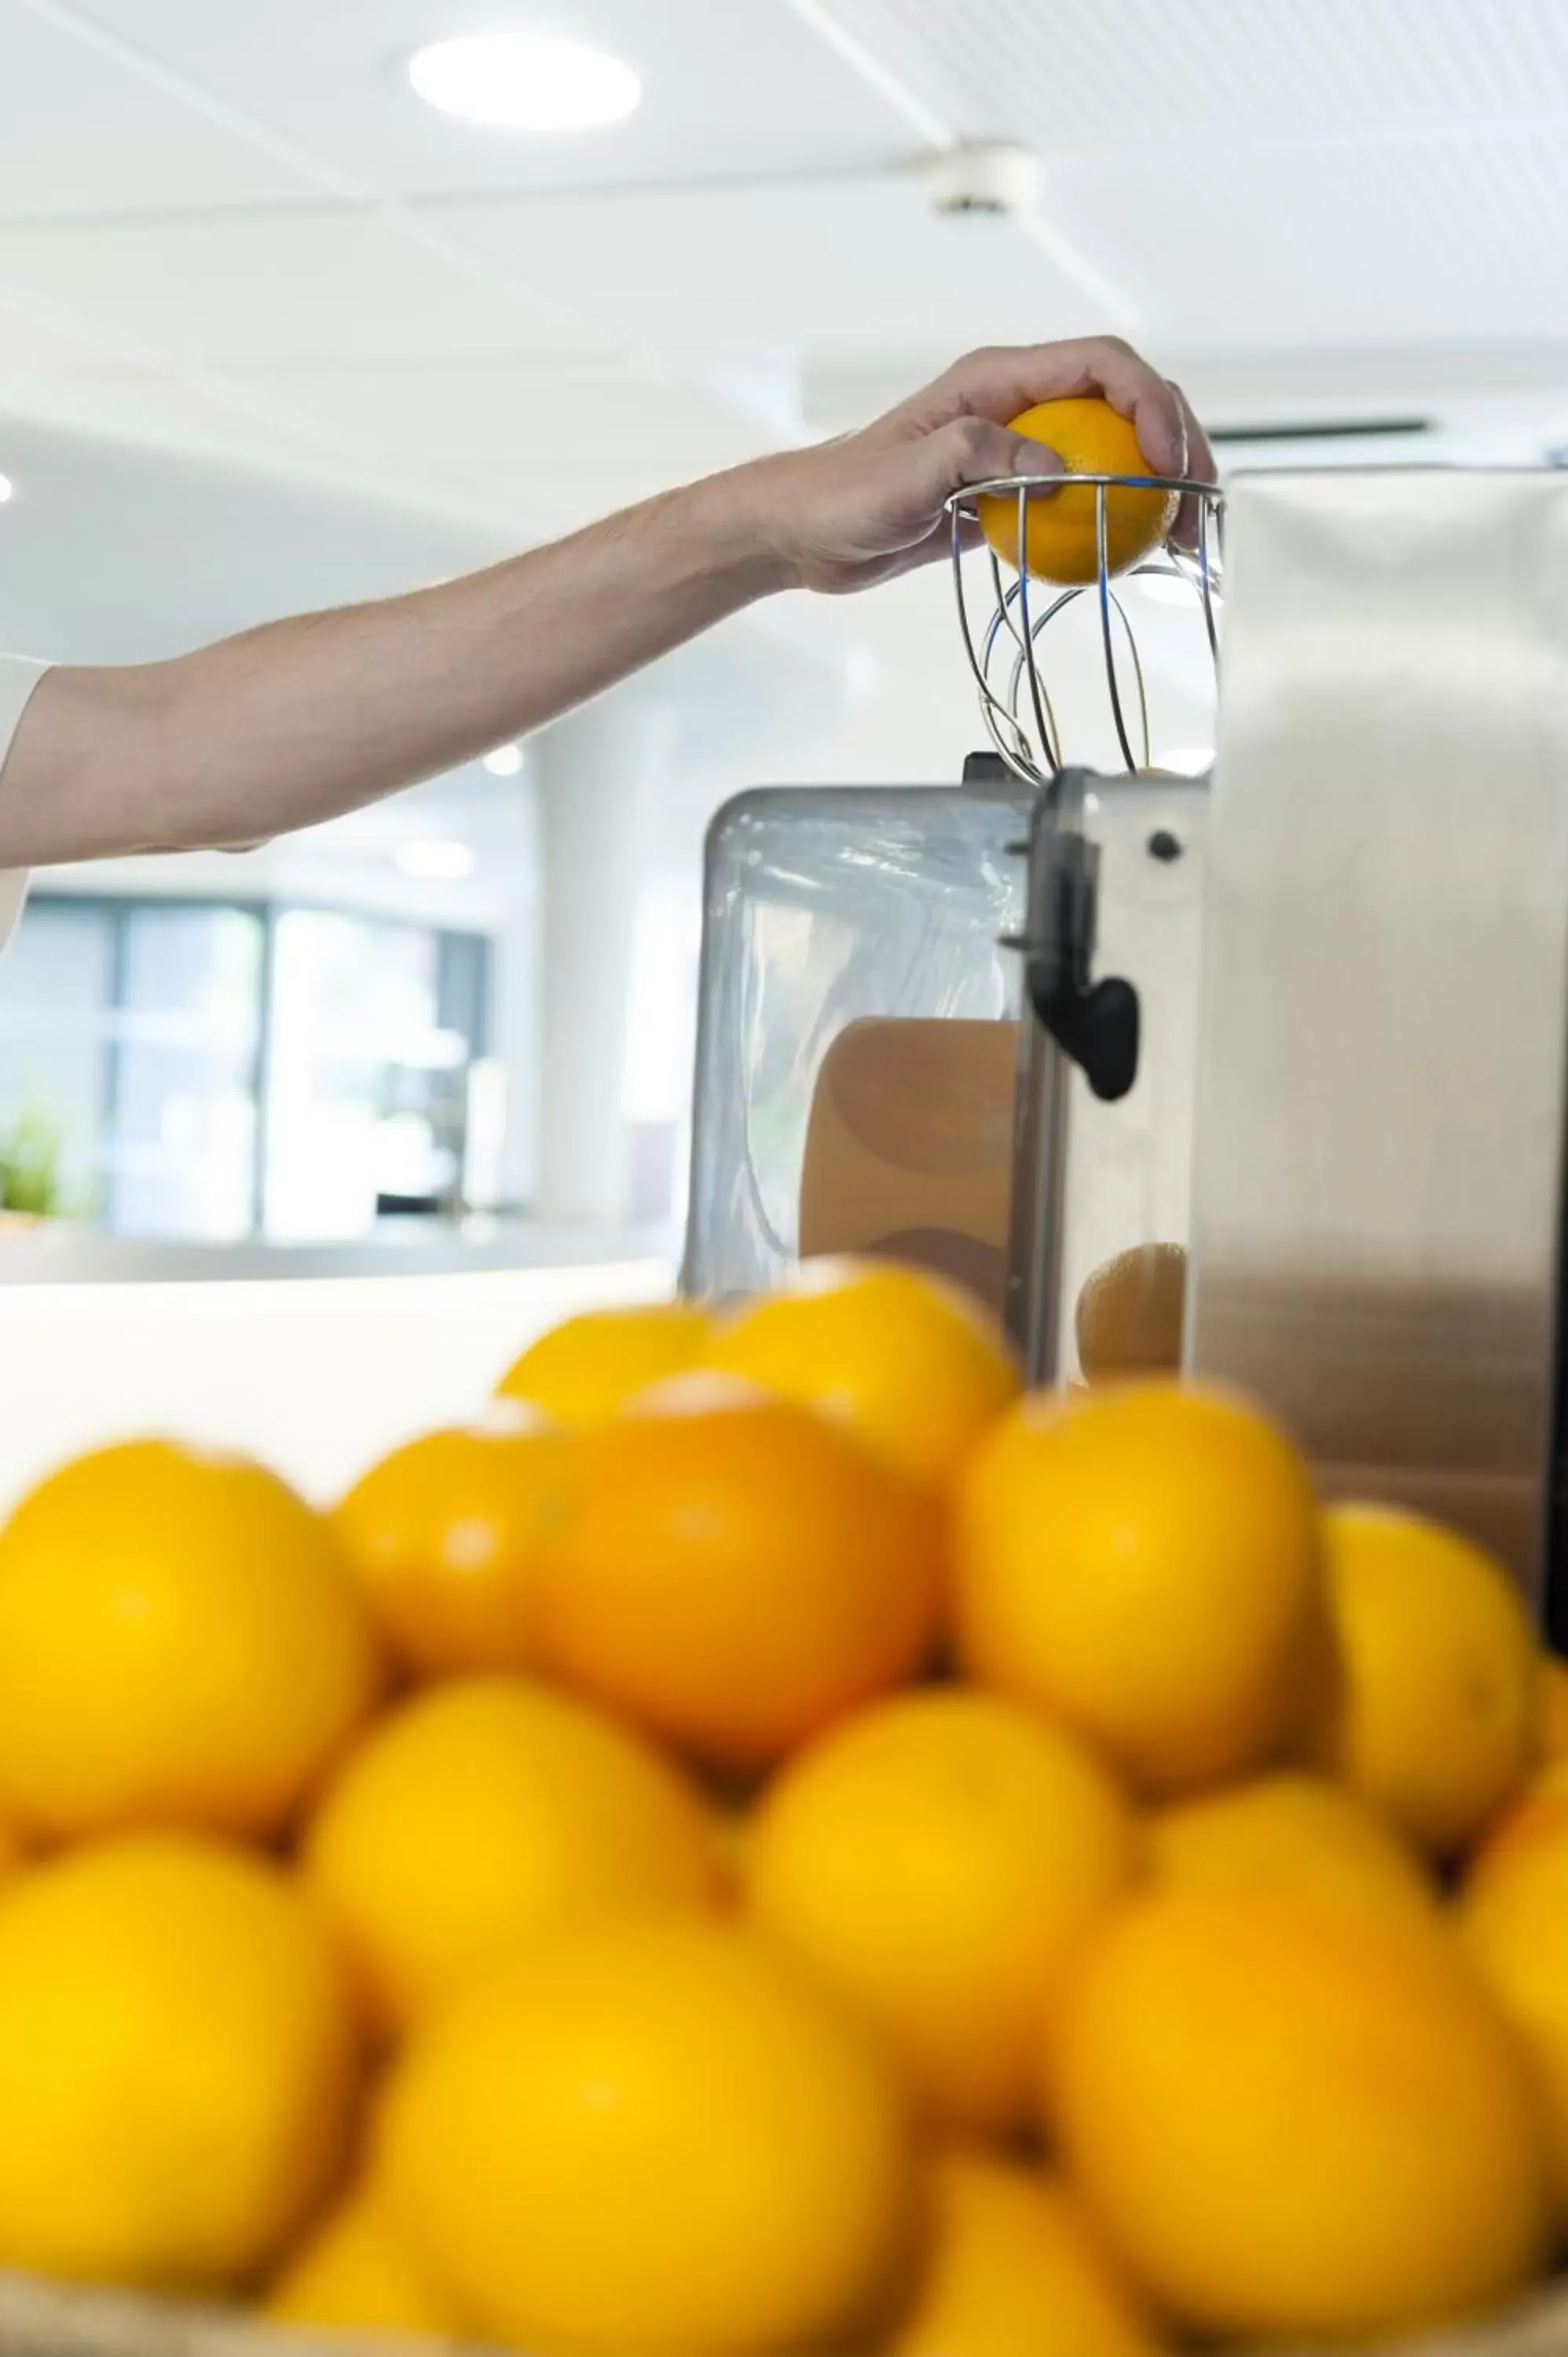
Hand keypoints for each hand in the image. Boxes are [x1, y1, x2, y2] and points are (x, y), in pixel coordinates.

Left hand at [737, 339, 1215, 595]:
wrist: (803, 533)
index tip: (1166, 464)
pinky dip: (1119, 519)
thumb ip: (975, 457)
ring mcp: (1021, 445)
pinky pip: (1084, 494)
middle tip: (1199, 506)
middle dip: (1177, 442)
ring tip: (1186, 539)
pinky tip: (1137, 556)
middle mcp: (1019, 403)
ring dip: (1159, 486)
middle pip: (1126, 402)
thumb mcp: (904, 477)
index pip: (1102, 365)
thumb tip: (1055, 466)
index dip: (1150, 404)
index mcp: (997, 379)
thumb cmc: (839, 497)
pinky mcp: (1014, 490)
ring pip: (1115, 449)